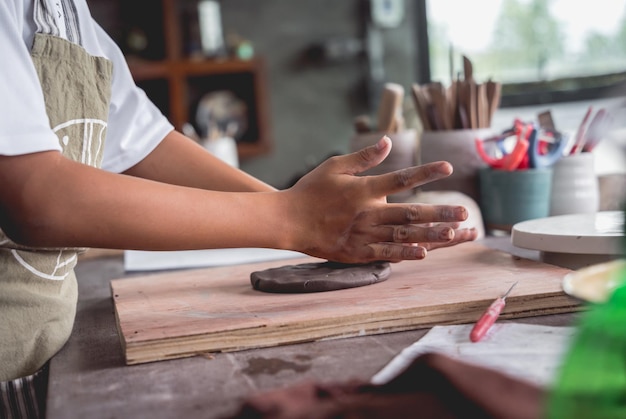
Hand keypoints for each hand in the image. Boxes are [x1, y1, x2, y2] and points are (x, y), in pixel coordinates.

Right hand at [283, 136, 477, 263]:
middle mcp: (367, 212)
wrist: (288, 220)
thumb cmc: (310, 190)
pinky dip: (405, 254)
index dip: (425, 172)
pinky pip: (385, 254)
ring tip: (455, 233)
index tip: (447, 168)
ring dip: (430, 234)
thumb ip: (364, 157)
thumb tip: (388, 141)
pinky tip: (424, 253)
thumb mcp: (334, 166)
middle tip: (464, 211)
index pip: (401, 179)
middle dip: (439, 212)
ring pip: (403, 235)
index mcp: (363, 189)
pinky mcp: (356, 252)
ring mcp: (363, 234)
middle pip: (410, 212)